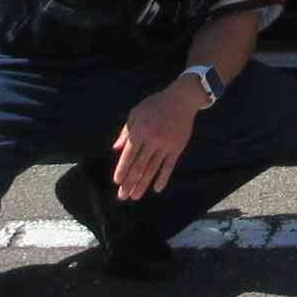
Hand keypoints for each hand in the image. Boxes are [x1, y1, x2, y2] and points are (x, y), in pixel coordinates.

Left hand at [110, 78, 202, 199]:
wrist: (181, 100)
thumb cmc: (155, 105)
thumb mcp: (136, 113)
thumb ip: (125, 131)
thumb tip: (115, 149)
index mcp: (140, 131)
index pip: (129, 155)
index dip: (122, 169)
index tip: (117, 181)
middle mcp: (152, 140)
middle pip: (139, 166)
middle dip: (130, 182)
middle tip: (122, 196)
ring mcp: (166, 145)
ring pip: (153, 169)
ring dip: (143, 184)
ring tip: (135, 196)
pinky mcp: (177, 148)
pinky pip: (169, 166)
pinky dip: (163, 178)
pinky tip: (157, 189)